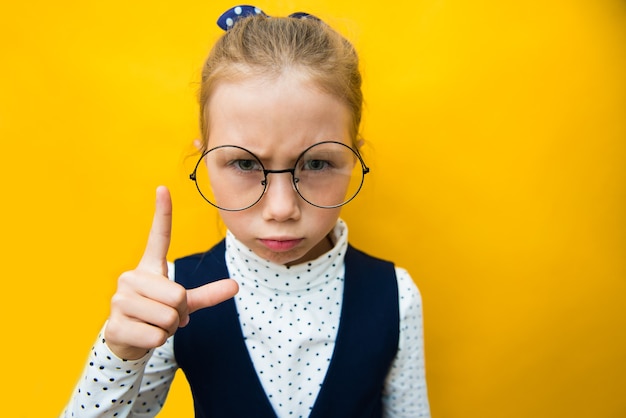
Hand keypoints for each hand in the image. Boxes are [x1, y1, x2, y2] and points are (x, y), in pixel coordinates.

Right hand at [104, 186, 237, 359]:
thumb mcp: (183, 303)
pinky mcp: (115, 323)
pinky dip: (157, 342)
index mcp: (149, 268)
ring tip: (153, 325)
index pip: (159, 237)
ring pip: (168, 318)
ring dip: (168, 329)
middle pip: (178, 297)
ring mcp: (119, 300)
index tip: (163, 187)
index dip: (163, 213)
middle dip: (180, 314)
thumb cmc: (155, 314)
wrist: (125, 340)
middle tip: (166, 316)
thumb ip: (207, 294)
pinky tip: (143, 337)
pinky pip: (156, 336)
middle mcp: (131, 277)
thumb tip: (236, 286)